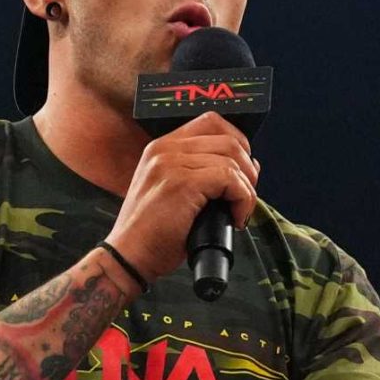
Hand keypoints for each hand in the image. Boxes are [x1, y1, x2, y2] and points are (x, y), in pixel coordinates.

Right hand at [105, 112, 258, 283]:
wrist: (128, 257)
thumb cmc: (152, 234)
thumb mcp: (176, 194)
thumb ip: (206, 174)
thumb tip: (251, 165)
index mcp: (162, 147)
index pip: (212, 122)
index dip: (238, 143)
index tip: (243, 172)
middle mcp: (165, 149)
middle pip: (228, 139)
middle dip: (247, 168)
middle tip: (245, 196)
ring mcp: (172, 164)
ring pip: (232, 160)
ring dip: (247, 189)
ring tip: (239, 212)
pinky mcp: (182, 183)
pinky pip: (230, 180)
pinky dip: (243, 200)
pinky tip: (235, 220)